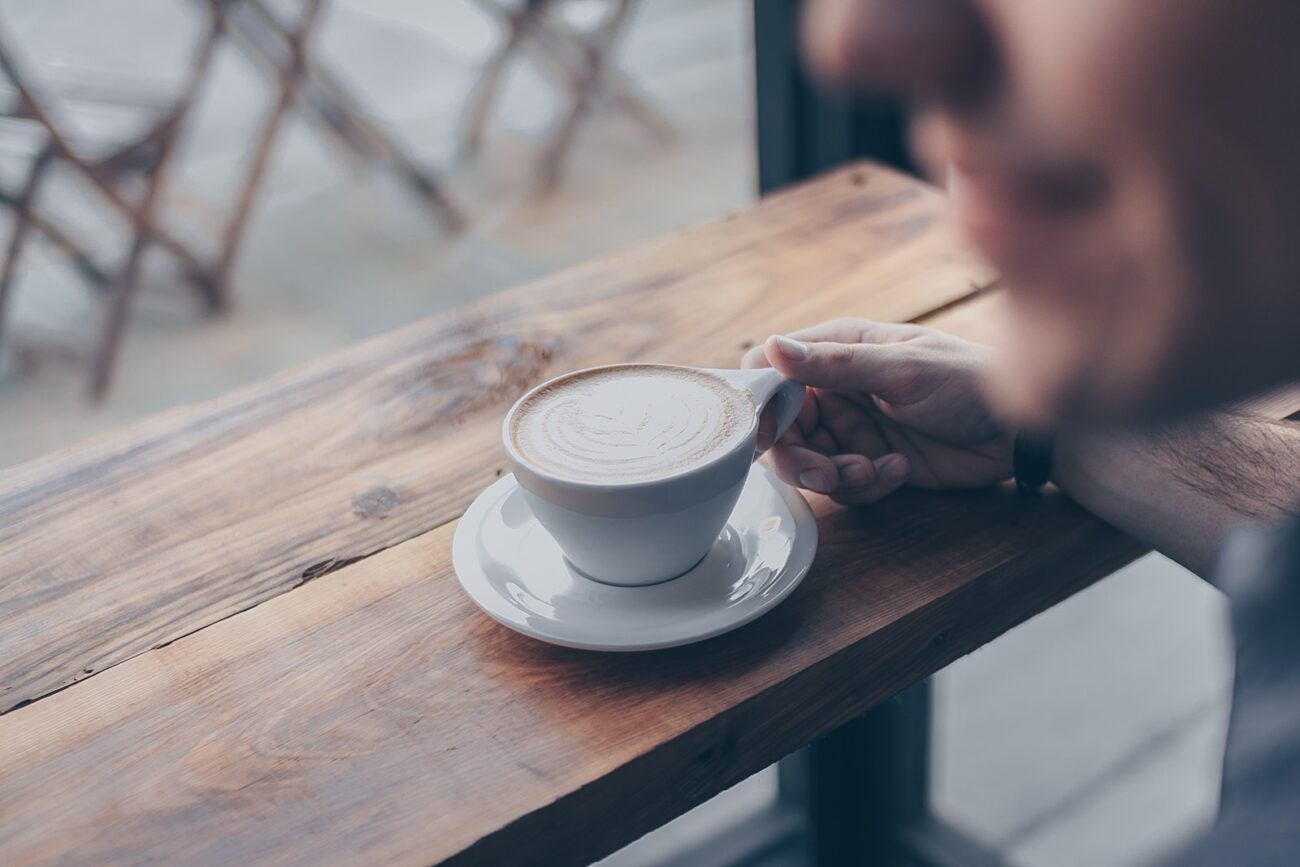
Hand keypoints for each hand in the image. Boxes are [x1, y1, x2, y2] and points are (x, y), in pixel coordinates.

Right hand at [743, 319, 1012, 503]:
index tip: (770, 432)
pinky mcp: (870, 462)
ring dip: (833, 475)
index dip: (762, 402)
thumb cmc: (970, 381)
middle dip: (798, 456)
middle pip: (781, 428)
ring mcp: (852, 427)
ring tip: (871, 471)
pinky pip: (842, 484)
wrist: (1022, 433)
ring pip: (807, 462)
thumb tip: (773, 347)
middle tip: (826, 472)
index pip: (769, 370)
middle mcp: (836, 387)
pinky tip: (898, 471)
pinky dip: (863, 485)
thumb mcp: (902, 369)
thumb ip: (835, 363)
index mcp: (837, 348)